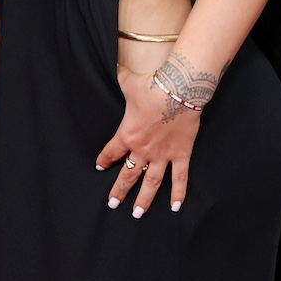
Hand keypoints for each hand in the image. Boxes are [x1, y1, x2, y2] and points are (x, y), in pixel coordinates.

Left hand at [97, 68, 200, 215]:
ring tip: (137, 213)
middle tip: (113, 203)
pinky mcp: (181, 154)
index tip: (100, 166)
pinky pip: (180, 178)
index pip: (111, 152)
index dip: (104, 160)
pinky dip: (178, 193)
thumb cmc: (153, 85)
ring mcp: (163, 155)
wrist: (179, 90)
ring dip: (144, 199)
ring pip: (151, 182)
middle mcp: (143, 150)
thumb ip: (122, 79)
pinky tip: (175, 206)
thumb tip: (118, 67)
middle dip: (119, 190)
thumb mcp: (130, 82)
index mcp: (127, 135)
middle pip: (128, 174)